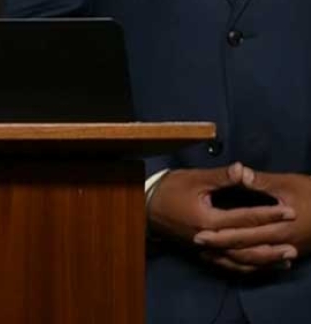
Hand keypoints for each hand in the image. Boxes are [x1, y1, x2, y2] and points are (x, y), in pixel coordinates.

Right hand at [147, 162, 296, 273]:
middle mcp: (209, 240)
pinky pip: (229, 266)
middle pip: (247, 246)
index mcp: (209, 220)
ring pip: (240, 260)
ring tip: (285, 258)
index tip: (289, 211)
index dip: (269, 214)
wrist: (144, 207)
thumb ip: (221, 177)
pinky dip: (248, 268)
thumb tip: (243, 170)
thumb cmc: (169, 189)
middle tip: (294, 240)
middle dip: (272, 243)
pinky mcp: (203, 254)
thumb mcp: (195, 179)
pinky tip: (261, 265)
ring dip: (265, 260)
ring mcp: (206, 250)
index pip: (246, 219)